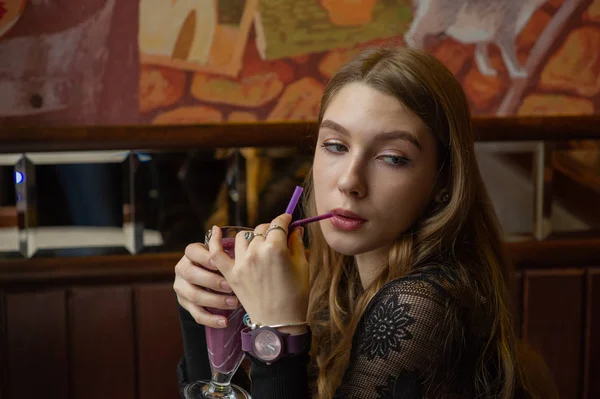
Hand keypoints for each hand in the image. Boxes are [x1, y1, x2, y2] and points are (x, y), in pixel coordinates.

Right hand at [173, 243, 239, 327]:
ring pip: (194, 296)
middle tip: (230, 286)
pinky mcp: (184, 304)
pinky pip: (196, 314)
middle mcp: (181, 269)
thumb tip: (240, 257)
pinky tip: (224, 321)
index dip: (205, 258)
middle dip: (212, 281)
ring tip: (233, 303)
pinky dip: (211, 319)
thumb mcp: (219, 254)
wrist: (205, 275)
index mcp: (190, 253)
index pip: (192, 252)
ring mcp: (181, 287)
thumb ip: (225, 254)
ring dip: (215, 301)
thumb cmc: (218, 262)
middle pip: (191, 275)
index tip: (219, 263)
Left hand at [208, 214, 308, 333]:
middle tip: (279, 238)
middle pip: (262, 229)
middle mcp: (256, 252)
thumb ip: (296, 244)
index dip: (285, 220)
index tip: (289, 220)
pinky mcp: (231, 274)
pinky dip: (214, 241)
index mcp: (276, 248)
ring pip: (244, 237)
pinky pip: (216, 253)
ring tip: (260, 244)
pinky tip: (215, 230)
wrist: (279, 323)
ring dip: (253, 237)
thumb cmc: (296, 296)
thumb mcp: (302, 267)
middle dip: (272, 230)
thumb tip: (295, 229)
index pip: (278, 224)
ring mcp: (241, 263)